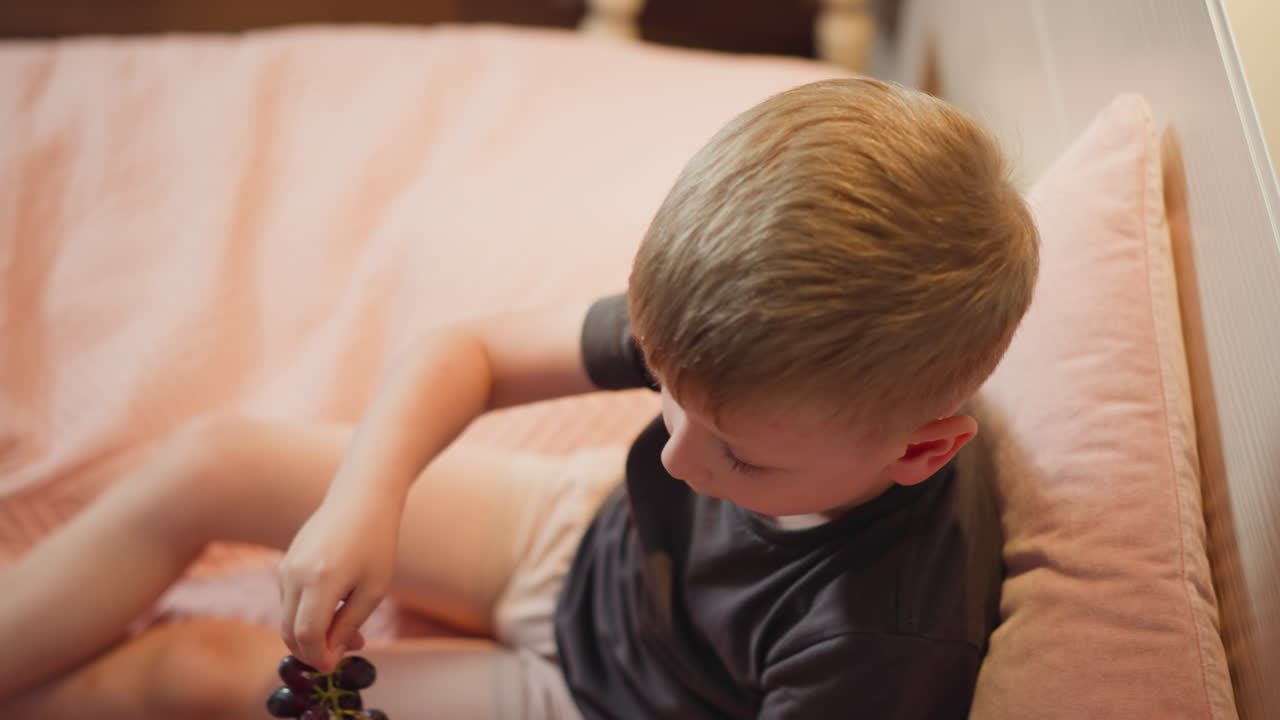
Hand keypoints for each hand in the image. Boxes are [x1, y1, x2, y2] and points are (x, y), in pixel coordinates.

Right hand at [277, 492, 399, 670]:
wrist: (361, 497)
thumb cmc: (376, 542)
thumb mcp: (373, 588)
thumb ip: (349, 625)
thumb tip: (330, 656)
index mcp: (319, 581)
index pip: (306, 636)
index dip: (319, 658)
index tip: (336, 666)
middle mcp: (294, 575)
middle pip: (289, 632)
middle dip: (313, 651)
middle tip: (345, 652)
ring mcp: (285, 567)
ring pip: (288, 618)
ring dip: (312, 633)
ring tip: (351, 628)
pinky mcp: (286, 562)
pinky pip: (290, 601)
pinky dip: (307, 614)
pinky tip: (338, 607)